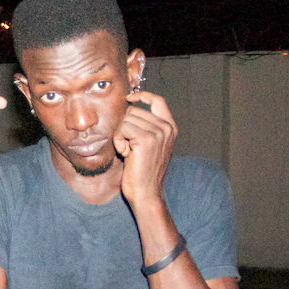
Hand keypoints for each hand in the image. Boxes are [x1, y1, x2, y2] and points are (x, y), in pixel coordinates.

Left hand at [113, 89, 177, 207]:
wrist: (146, 193)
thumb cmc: (141, 170)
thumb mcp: (146, 144)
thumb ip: (143, 126)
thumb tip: (128, 106)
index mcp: (170, 127)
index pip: (158, 100)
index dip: (142, 95)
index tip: (129, 98)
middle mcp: (167, 128)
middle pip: (134, 110)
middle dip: (124, 127)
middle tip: (128, 147)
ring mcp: (159, 132)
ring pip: (126, 119)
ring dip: (120, 136)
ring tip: (127, 152)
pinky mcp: (147, 139)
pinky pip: (122, 128)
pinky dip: (118, 141)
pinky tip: (125, 154)